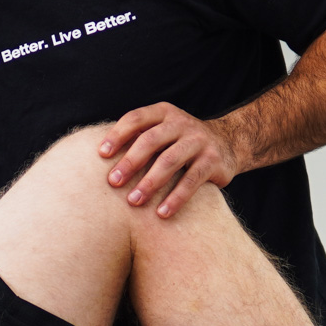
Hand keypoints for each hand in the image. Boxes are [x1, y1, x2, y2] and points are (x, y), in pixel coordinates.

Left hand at [98, 102, 243, 216]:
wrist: (229, 143)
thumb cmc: (180, 143)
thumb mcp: (163, 132)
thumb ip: (138, 139)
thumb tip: (97, 161)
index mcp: (164, 113)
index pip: (136, 119)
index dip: (118, 134)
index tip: (101, 154)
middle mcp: (182, 123)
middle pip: (151, 140)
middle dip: (130, 162)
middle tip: (112, 182)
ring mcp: (199, 141)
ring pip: (171, 160)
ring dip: (150, 182)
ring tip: (133, 201)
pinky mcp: (213, 161)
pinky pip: (192, 180)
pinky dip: (176, 197)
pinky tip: (161, 213)